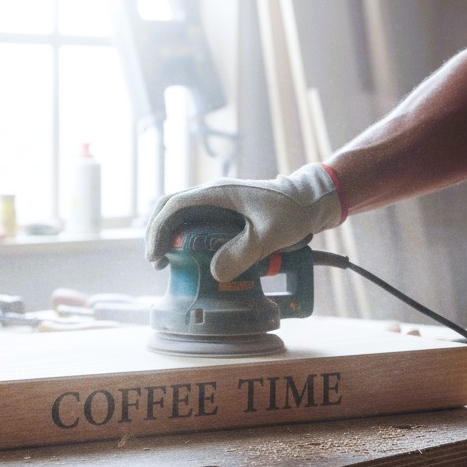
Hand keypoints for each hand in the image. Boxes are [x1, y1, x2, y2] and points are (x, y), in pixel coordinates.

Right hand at [143, 163, 345, 280]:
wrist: (310, 200)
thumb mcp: (270, 235)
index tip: (156, 254)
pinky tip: (188, 256)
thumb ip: (244, 253)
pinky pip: (196, 221)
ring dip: (169, 235)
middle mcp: (213, 193)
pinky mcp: (224, 211)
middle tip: (157, 261)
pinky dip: (186, 237)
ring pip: (181, 214)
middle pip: (170, 207)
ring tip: (167, 262)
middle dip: (158, 232)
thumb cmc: (292, 212)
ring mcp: (217, 201)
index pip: (175, 205)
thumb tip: (215, 273)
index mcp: (218, 193)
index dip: (160, 229)